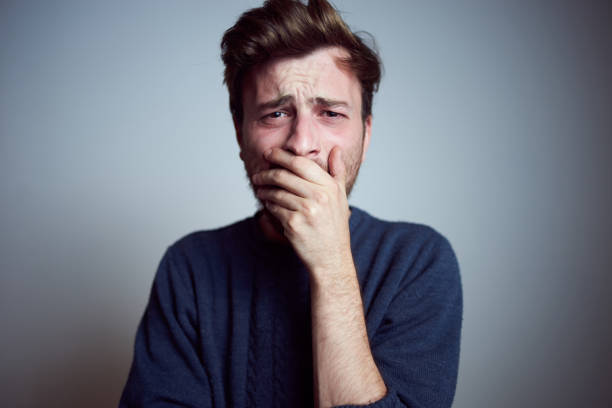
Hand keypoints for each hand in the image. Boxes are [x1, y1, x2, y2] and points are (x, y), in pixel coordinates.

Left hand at [252, 147, 352, 274]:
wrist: (331, 257)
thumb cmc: (334, 227)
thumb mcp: (341, 197)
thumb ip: (337, 172)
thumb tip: (336, 149)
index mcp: (329, 187)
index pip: (301, 163)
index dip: (281, 156)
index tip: (270, 153)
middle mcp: (319, 196)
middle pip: (284, 176)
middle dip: (266, 173)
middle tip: (258, 174)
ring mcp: (306, 210)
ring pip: (276, 192)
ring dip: (264, 190)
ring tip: (260, 189)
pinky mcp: (294, 224)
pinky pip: (274, 208)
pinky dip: (267, 205)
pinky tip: (266, 204)